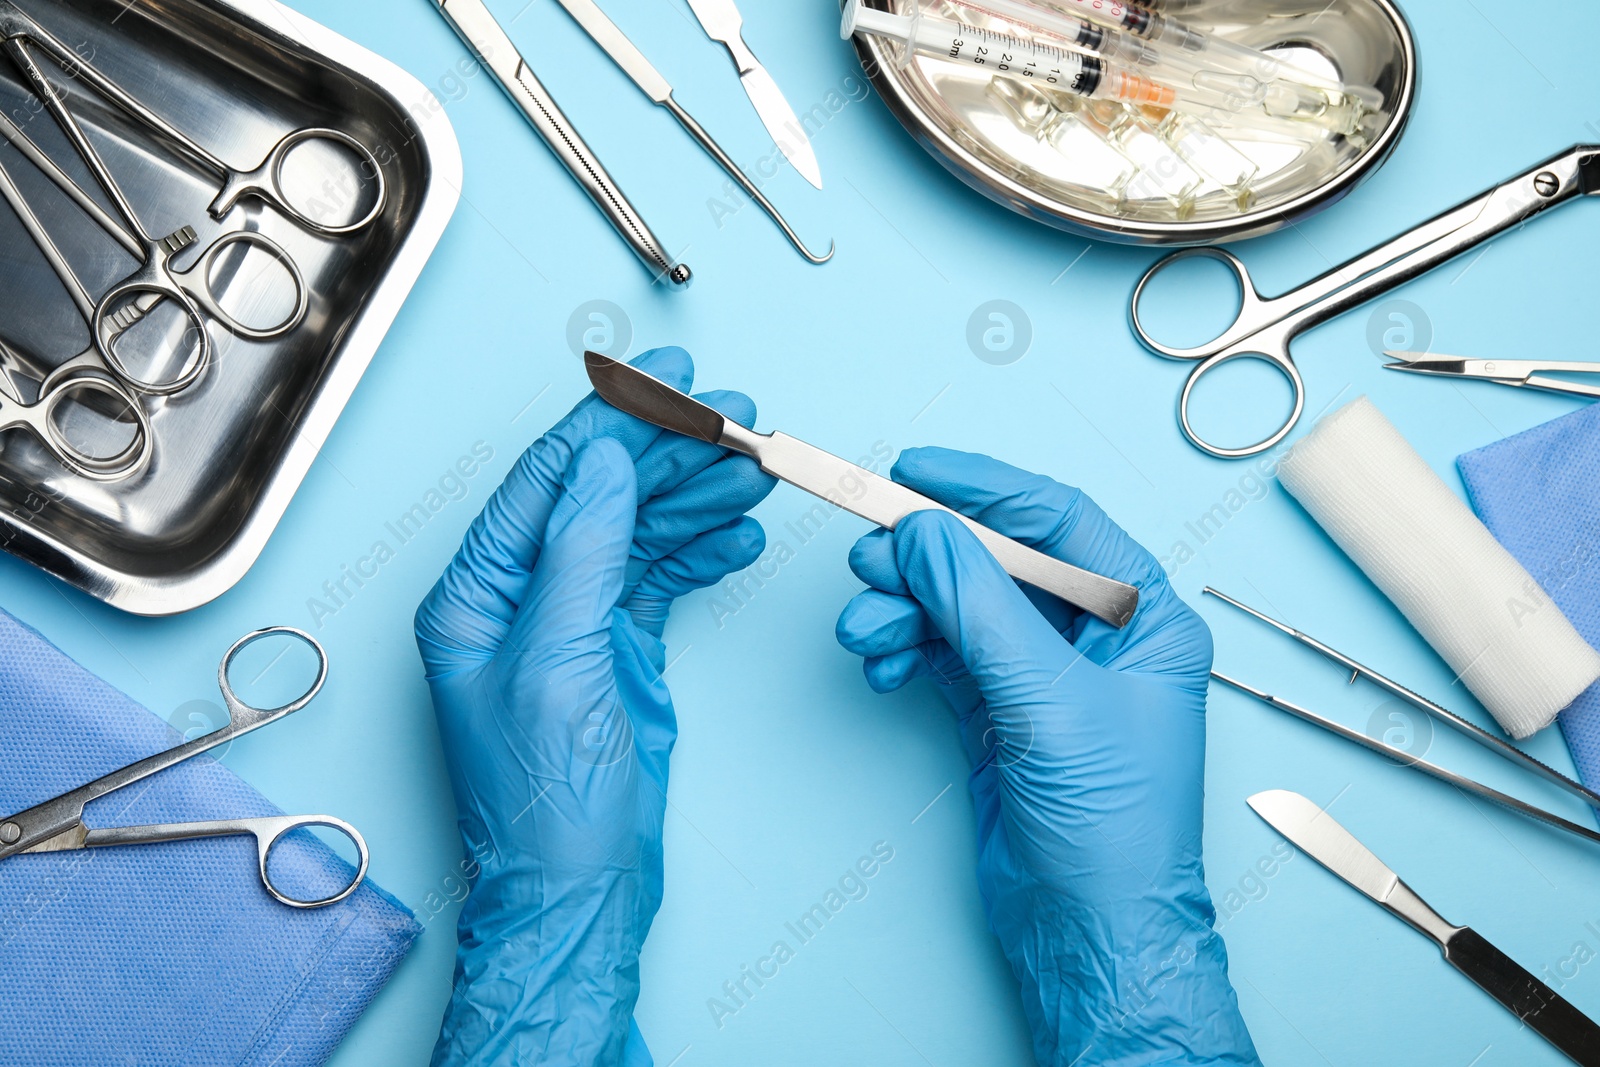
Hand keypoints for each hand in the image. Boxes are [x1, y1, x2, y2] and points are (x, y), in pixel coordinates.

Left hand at [416, 348, 775, 1066]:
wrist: (577, 895)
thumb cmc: (545, 808)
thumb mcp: (559, 669)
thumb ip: (581, 557)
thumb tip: (601, 461)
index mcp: (476, 596)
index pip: (546, 481)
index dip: (609, 422)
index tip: (668, 383)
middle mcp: (518, 599)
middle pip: (598, 495)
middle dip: (668, 454)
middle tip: (736, 423)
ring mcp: (569, 623)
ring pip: (635, 531)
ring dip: (694, 498)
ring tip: (753, 470)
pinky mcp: (612, 650)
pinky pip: (658, 577)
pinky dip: (700, 552)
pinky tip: (737, 534)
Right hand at [835, 448, 1258, 1066]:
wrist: (1092, 936)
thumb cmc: (1117, 833)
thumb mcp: (1053, 705)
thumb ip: (984, 610)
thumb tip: (929, 533)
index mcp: (1143, 617)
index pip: (1059, 520)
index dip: (985, 487)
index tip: (915, 471)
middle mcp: (1094, 637)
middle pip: (997, 559)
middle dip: (928, 556)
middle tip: (869, 557)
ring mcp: (1041, 675)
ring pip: (959, 606)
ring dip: (904, 608)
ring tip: (864, 627)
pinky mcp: (998, 714)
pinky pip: (940, 653)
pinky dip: (904, 649)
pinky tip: (881, 664)